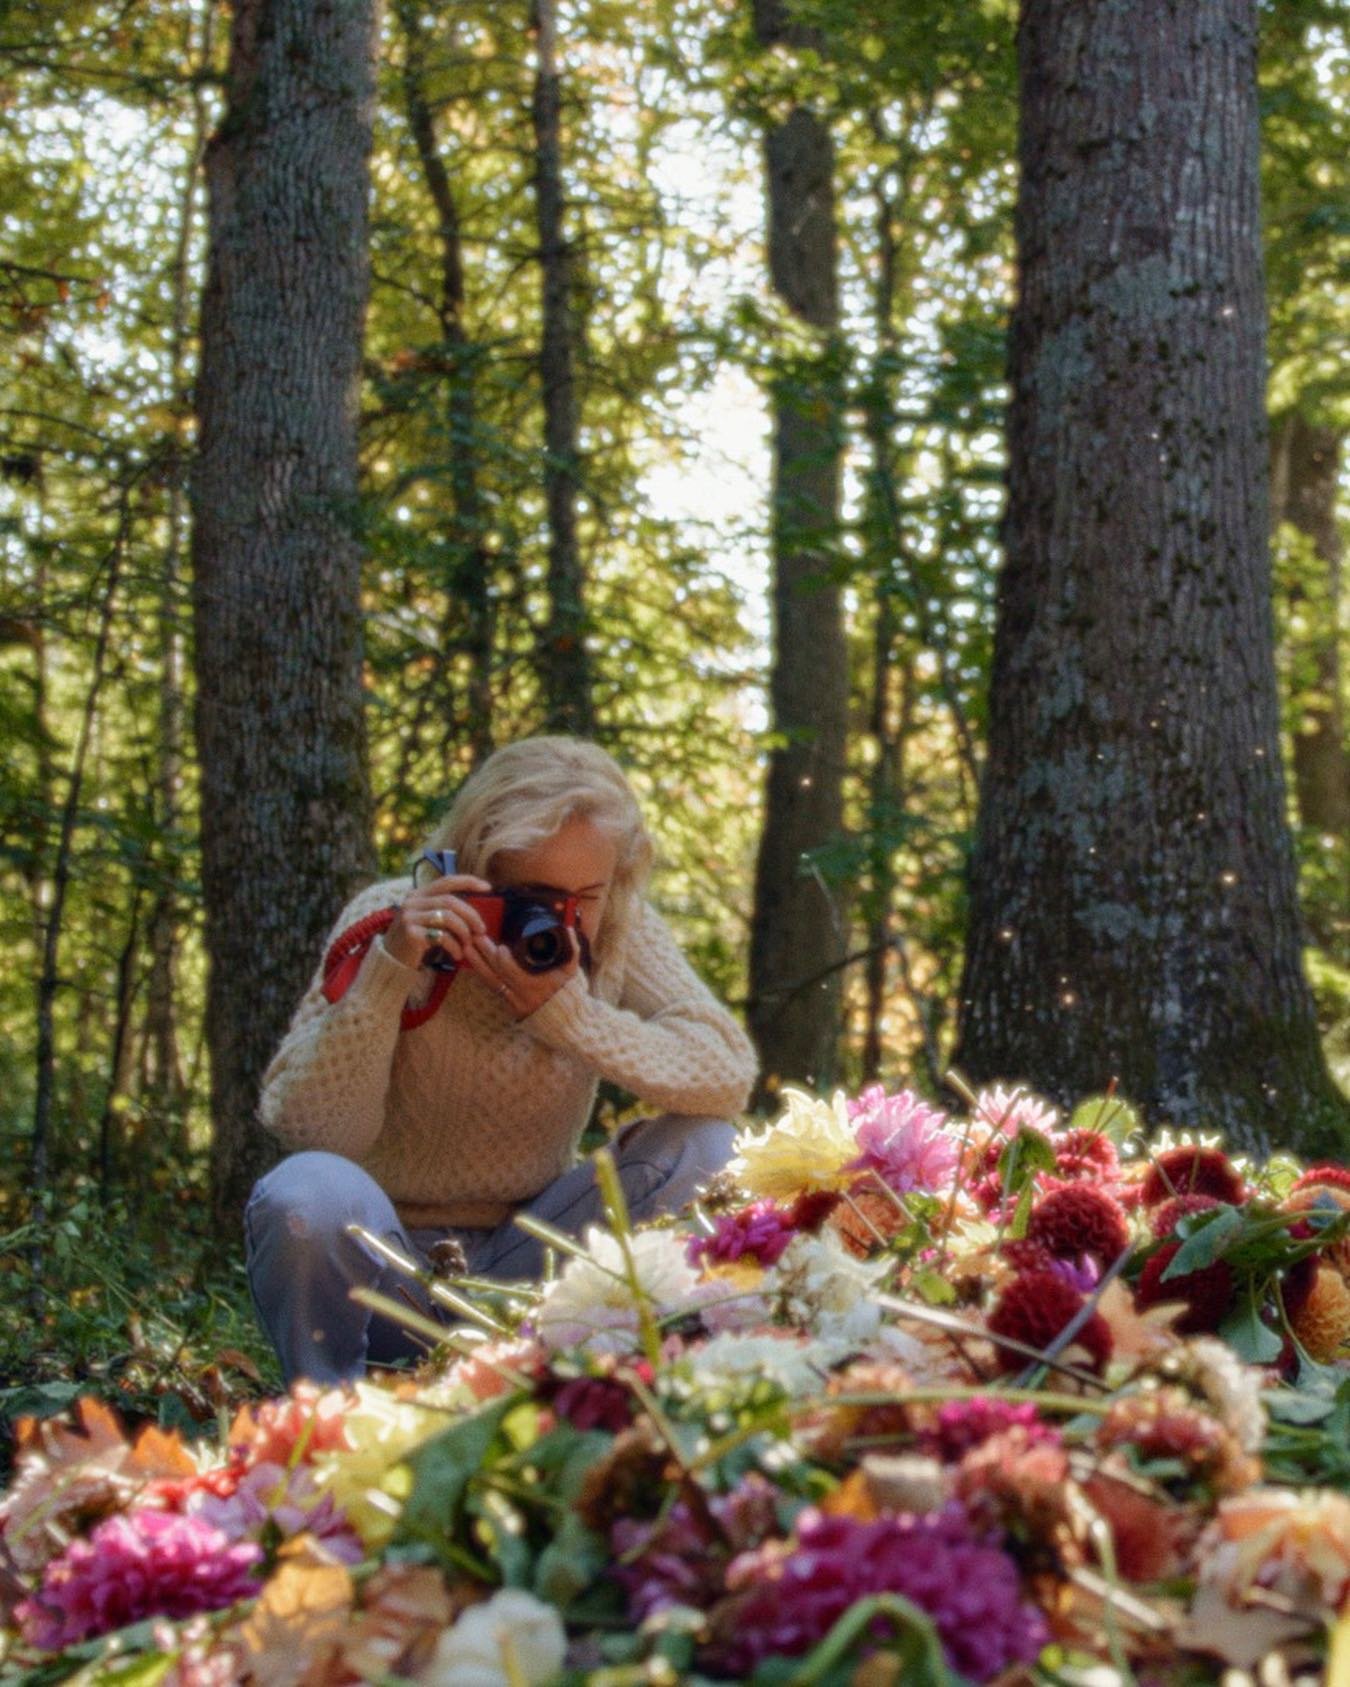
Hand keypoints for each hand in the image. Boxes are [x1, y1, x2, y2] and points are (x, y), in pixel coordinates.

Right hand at [385, 871, 492, 970]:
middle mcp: (412, 901)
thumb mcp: (428, 919)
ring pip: (448, 917)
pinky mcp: (410, 934)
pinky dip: (455, 946)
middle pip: (450, 901)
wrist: (393, 961)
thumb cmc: (417, 940)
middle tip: (482, 930)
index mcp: (418, 894)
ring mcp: (409, 916)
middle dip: (471, 915)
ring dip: (464, 932)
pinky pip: (442, 936)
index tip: (487, 887)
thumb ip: (445, 910)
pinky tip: (458, 955)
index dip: (468, 881)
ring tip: (468, 944)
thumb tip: (477, 907)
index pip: (447, 881)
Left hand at [461, 927, 581, 1017]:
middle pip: (495, 973)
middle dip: (484, 954)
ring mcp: (513, 1003)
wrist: (568, 1023)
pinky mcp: (510, 1007)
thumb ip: (572, 949)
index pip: (511, 970)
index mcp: (534, 987)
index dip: (503, 958)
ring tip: (468, 950)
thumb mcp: (572, 972)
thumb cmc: (570, 996)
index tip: (500, 946)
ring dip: (478, 964)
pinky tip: (476, 964)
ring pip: (490, 982)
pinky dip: (485, 975)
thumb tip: (569, 928)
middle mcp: (520, 996)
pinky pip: (494, 989)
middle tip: (475, 938)